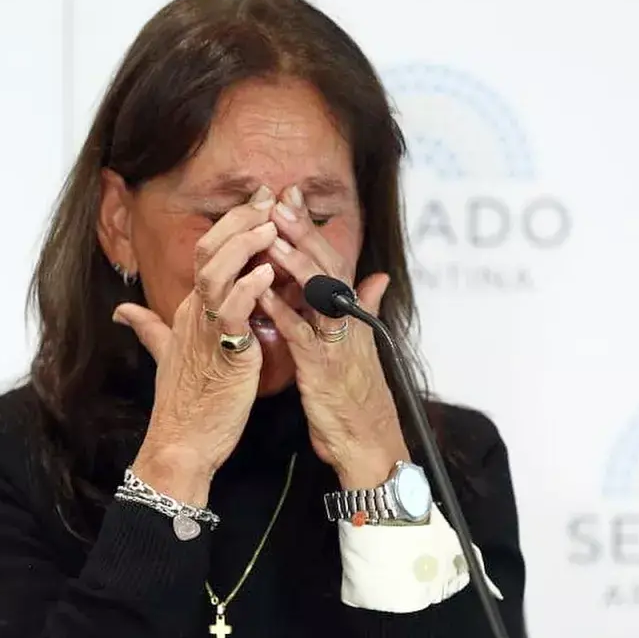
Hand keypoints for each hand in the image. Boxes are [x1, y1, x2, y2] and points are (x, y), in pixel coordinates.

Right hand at [113, 187, 279, 505]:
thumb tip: (123, 311)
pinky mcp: (222, 352)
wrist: (181, 442)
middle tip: (268, 197)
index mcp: (189, 310)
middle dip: (239, 220)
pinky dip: (248, 290)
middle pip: (210, 251)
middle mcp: (193, 313)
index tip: (258, 202)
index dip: (232, 224)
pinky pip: (232, 313)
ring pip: (216, 273)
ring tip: (270, 225)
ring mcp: (204, 330)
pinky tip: (266, 274)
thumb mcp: (167, 355)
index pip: (207, 253)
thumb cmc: (186, 403)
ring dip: (244, 246)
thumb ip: (147, 328)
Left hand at [258, 185, 407, 489]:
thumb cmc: (357, 395)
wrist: (368, 440)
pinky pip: (300, 334)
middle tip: (278, 201)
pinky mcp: (321, 367)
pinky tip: (261, 294)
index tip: (289, 197)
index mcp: (351, 313)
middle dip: (302, 232)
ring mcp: (335, 341)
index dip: (309, 227)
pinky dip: (281, 312)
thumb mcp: (361, 347)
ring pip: (317, 293)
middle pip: (327, 265)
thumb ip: (366, 308)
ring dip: (292, 263)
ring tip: (269, 236)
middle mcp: (347, 320)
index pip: (331, 258)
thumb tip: (378, 279)